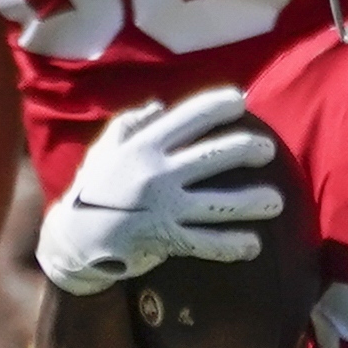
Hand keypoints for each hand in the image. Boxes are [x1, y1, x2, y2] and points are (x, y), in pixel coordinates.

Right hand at [35, 84, 280, 294]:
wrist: (72, 239)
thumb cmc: (92, 190)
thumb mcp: (104, 151)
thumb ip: (130, 125)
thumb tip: (159, 106)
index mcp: (144, 146)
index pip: (190, 117)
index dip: (219, 105)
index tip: (242, 101)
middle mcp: (158, 173)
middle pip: (214, 156)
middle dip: (247, 149)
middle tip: (268, 150)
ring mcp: (165, 208)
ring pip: (219, 203)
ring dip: (252, 201)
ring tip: (276, 201)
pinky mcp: (167, 239)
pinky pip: (207, 243)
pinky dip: (231, 245)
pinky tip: (252, 245)